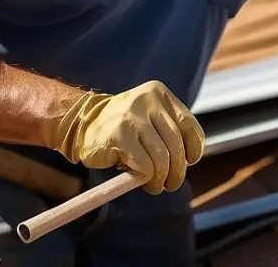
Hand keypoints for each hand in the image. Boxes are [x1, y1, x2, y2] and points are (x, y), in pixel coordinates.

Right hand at [47, 81, 205, 194]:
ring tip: (154, 184)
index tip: (188, 162)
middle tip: (170, 183)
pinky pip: (145, 165)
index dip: (193, 149)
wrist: (84, 123)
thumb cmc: (124, 127)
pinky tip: (137, 178)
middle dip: (177, 171)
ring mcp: (132, 116)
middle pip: (176, 145)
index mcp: (159, 93)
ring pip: (162, 158)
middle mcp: (147, 100)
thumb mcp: (149, 117)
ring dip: (161, 179)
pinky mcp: (119, 135)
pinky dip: (146, 178)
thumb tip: (187, 161)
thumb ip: (169, 131)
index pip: (190, 126)